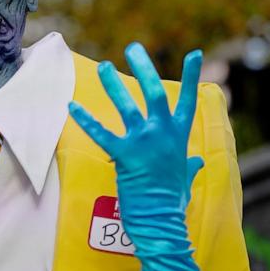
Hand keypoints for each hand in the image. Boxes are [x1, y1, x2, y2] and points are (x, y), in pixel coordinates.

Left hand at [68, 42, 202, 251]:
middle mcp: (164, 135)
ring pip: (128, 107)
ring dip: (115, 85)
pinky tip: (72, 106)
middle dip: (144, 68)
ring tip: (105, 67)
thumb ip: (190, 166)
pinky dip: (86, 119)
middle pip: (156, 94)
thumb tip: (198, 162)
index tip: (195, 53)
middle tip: (133, 48)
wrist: (162, 222)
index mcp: (180, 138)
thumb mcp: (185, 180)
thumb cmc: (173, 203)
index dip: (193, 77)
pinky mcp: (125, 156)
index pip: (188, 101)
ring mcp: (144, 144)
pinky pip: (102, 134)